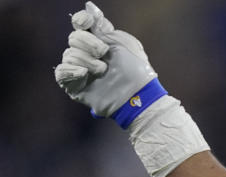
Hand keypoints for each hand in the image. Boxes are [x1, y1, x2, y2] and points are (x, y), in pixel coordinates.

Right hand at [54, 2, 157, 118]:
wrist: (138, 94)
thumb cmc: (136, 69)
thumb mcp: (122, 42)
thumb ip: (102, 27)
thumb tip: (89, 7)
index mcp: (99, 41)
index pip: (80, 25)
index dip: (81, 21)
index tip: (87, 23)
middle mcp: (88, 54)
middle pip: (73, 38)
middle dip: (88, 43)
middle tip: (104, 53)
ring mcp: (81, 70)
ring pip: (69, 54)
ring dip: (87, 61)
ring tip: (103, 70)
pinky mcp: (76, 86)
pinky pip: (61, 72)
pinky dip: (71, 70)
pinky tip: (84, 73)